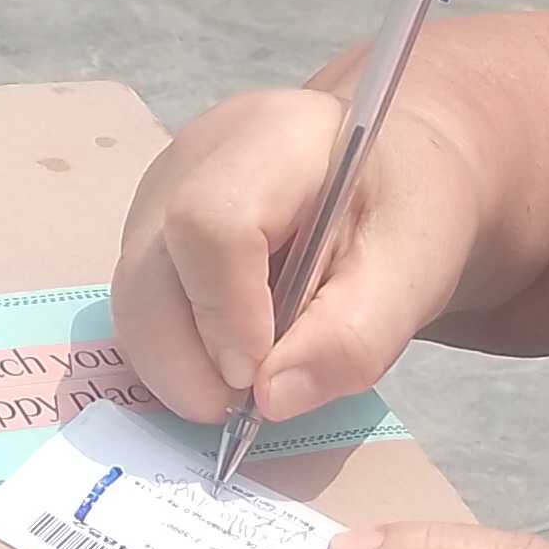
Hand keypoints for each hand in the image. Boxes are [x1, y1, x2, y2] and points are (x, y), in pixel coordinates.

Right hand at [113, 90, 487, 425]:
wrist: (388, 175)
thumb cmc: (405, 208)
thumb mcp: (415, 270)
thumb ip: (355, 336)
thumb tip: (272, 400)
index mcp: (271, 139)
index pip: (210, 224)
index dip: (225, 314)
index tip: (259, 379)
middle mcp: (192, 161)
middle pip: (148, 272)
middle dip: (188, 363)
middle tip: (245, 409)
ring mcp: (157, 197)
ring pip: (133, 301)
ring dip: (180, 367)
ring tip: (246, 387)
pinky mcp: (148, 237)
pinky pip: (141, 310)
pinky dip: (178, 355)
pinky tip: (231, 360)